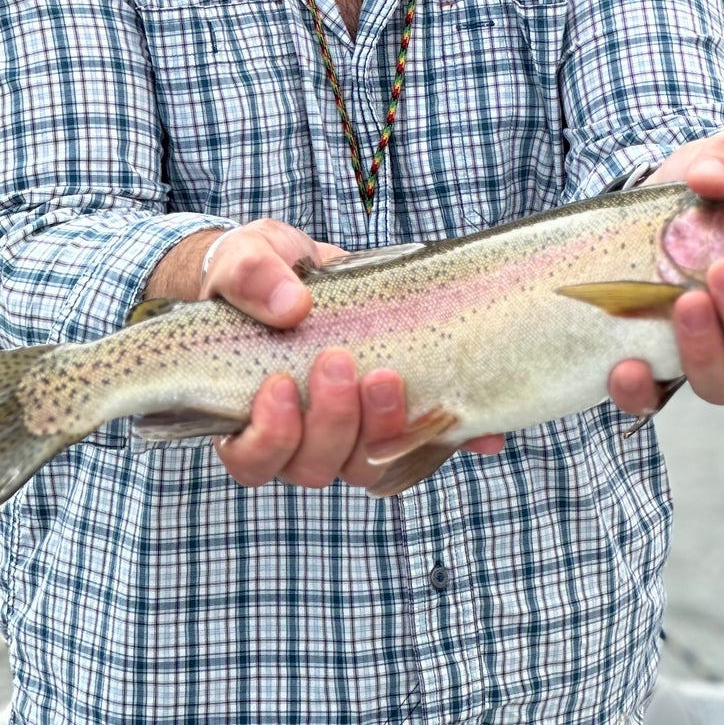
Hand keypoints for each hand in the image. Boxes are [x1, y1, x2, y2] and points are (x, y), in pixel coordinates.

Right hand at [202, 220, 503, 490]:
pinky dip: (454, 440)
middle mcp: (299, 438)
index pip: (251, 460)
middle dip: (332, 421)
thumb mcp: (245, 258)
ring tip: (388, 376)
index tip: (283, 384)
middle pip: (314, 466)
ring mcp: (351, 432)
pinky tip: (479, 430)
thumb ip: (251, 276)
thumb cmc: (260, 272)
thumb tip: (293, 306)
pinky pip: (428, 445)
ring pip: (368, 465)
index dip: (269, 438)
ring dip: (383, 429)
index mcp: (249, 413)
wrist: (302, 267)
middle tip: (340, 362)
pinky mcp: (398, 417)